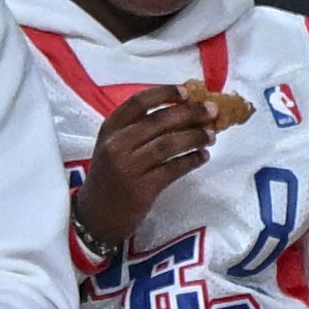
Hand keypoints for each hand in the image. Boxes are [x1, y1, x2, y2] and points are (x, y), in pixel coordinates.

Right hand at [75, 87, 216, 253]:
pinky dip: (191, 161)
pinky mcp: (141, 189)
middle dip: (189, 113)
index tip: (187, 92)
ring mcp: (128, 167)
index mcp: (110, 129)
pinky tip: (203, 157)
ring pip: (168, 144)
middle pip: (158, 121)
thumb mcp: (114, 148)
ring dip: (194, 137)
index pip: (138, 102)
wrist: (95, 217)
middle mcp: (117, 144)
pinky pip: (172, 169)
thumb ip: (137, 130)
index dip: (164, 94)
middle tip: (213, 111)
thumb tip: (181, 112)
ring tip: (212, 135)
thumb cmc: (110, 178)